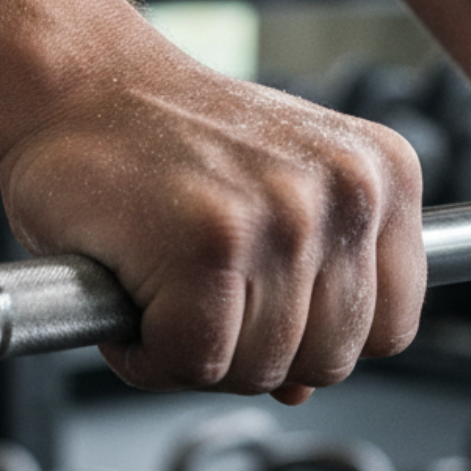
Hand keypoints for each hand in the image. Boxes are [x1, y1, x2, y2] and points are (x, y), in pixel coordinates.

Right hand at [0, 53, 424, 403]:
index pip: (392, 326)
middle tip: (203, 301)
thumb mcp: (275, 198)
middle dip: (255, 355)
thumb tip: (304, 386)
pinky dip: (146, 354)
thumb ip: (311, 288)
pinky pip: (193, 363)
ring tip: (166, 286)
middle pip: (332, 360)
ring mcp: (286, 215)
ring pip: (264, 372)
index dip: (319, 339)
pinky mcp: (212, 242)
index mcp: (384, 176)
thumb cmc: (168, 139)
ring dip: (196, 353)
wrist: (78, 84)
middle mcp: (350, 190)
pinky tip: (133, 297)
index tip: (269, 313)